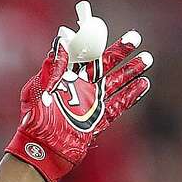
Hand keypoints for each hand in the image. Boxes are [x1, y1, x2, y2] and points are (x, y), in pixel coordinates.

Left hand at [6, 22, 152, 181]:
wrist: (41, 151)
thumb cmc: (35, 121)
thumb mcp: (39, 90)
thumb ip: (53, 66)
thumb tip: (62, 38)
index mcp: (65, 78)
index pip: (85, 55)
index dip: (98, 42)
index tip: (104, 30)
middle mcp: (79, 89)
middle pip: (103, 66)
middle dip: (120, 52)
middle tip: (136, 38)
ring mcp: (89, 104)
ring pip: (114, 84)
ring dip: (130, 72)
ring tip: (146, 60)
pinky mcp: (95, 121)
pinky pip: (116, 106)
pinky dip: (130, 96)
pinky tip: (143, 85)